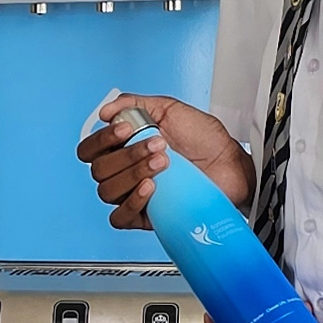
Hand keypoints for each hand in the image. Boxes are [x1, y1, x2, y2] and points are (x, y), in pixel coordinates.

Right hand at [76, 93, 250, 229]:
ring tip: (162, 163)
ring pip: (108, 192)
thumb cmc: (205, 140)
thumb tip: (107, 111)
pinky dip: (131, 202)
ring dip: (132, 174)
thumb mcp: (170, 110)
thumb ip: (136, 104)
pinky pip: (121, 218)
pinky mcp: (148, 216)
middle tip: (159, 145)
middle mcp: (125, 172)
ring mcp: (135, 195)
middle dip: (128, 155)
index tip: (126, 129)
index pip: (90, 149)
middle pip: (99, 170)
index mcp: (123, 148)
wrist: (231, 164)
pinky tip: (150, 188)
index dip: (102, 140)